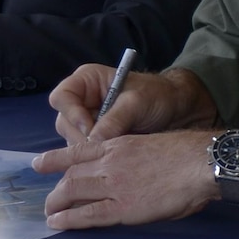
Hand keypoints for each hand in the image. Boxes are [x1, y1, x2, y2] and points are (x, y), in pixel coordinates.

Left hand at [34, 130, 216, 228]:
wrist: (201, 163)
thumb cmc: (188, 155)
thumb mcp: (152, 146)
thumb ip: (134, 157)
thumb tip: (133, 171)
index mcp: (118, 145)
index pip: (77, 151)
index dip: (55, 159)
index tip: (39, 164)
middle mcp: (109, 162)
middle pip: (71, 174)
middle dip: (56, 189)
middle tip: (50, 200)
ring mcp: (114, 184)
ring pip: (72, 192)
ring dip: (57, 204)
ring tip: (50, 214)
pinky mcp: (123, 207)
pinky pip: (88, 214)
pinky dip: (69, 219)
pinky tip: (57, 223)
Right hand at [51, 65, 191, 143]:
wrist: (176, 110)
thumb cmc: (157, 96)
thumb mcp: (137, 103)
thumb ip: (115, 119)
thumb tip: (94, 140)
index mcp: (86, 81)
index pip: (62, 97)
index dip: (72, 114)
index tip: (90, 128)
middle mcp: (81, 100)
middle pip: (65, 122)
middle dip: (83, 137)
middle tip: (105, 146)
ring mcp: (87, 120)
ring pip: (73, 140)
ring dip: (91, 148)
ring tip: (116, 150)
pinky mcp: (95, 137)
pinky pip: (86, 150)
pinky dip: (98, 155)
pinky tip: (115, 156)